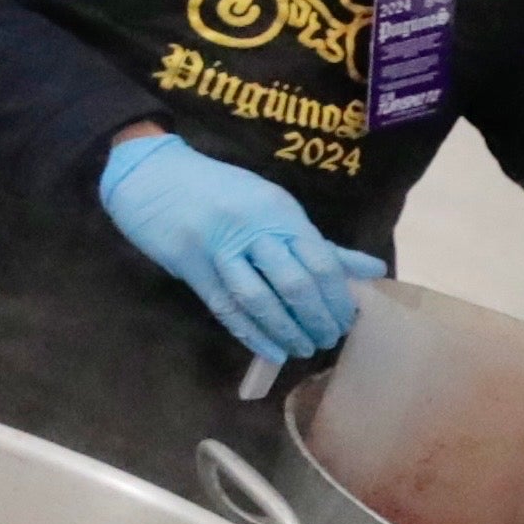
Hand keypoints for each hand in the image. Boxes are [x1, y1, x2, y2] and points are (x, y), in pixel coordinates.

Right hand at [101, 130, 380, 383]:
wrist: (152, 174)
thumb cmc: (219, 190)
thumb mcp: (272, 206)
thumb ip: (318, 242)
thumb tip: (372, 270)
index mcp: (279, 211)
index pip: (321, 261)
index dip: (337, 297)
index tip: (347, 319)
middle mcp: (252, 228)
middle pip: (294, 284)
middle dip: (316, 319)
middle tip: (327, 338)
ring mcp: (218, 248)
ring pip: (259, 299)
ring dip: (285, 330)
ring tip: (302, 348)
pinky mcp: (190, 265)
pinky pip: (225, 306)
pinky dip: (250, 333)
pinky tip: (268, 349)